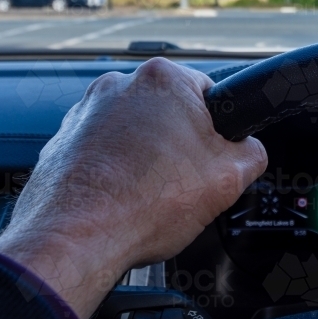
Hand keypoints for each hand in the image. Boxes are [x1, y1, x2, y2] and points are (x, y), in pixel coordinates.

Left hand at [0, 58, 266, 318]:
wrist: (76, 239)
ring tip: (148, 193)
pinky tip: (122, 197)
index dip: (219, 132)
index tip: (213, 156)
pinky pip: (103, 149)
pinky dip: (114, 169)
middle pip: (170, 112)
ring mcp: (86, 110)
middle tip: (184, 181)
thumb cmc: (143, 205)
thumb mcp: (230, 179)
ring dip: (145, 156)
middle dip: (179, 144)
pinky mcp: (64, 138)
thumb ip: (253, 152)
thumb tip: (249, 150)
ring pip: (135, 131)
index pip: (211, 94)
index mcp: (165, 80)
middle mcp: (121, 85)